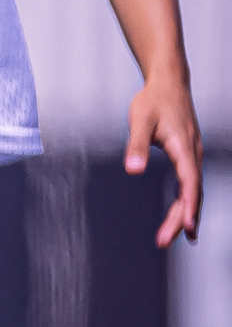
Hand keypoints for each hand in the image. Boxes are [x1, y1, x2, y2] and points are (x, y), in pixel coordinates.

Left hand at [128, 70, 203, 245]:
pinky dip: (186, 203)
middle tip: (164, 241)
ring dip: (183, 214)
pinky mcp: (188, 157)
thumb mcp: (140, 119)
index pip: (190, 182)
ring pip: (192, 191)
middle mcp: (194, 155)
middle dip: (180, 218)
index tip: (186, 225)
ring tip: (172, 239)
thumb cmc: (154, 100)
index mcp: (185, 148)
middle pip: (191, 192)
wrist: (169, 84)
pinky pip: (190, 185)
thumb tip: (132, 170)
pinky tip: (182, 218)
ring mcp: (193, 157)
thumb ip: (136, 144)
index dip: (188, 205)